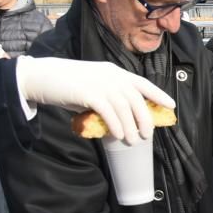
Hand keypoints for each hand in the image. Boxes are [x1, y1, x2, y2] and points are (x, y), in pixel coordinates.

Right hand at [15, 56, 176, 144]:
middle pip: (137, 99)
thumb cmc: (67, 85)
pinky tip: (119, 135)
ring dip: (131, 126)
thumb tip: (122, 120)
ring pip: (125, 108)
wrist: (41, 77)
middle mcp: (111, 75)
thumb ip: (108, 98)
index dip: (159, 94)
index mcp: (114, 72)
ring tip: (133, 140)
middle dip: (145, 118)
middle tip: (148, 134)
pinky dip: (117, 125)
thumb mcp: (93, 87)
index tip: (171, 105)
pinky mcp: (89, 93)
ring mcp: (101, 83)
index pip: (142, 83)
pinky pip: (109, 112)